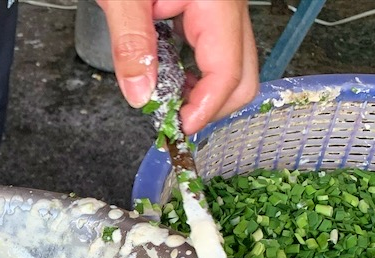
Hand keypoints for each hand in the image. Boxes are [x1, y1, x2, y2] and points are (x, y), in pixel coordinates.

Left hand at [97, 0, 257, 134]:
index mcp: (216, 0)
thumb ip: (130, 45)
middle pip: (244, 74)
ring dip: (201, 90)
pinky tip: (166, 73)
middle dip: (211, 106)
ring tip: (164, 98)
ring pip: (232, 64)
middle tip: (173, 120)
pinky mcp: (208, 8)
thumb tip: (141, 95)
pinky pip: (213, 48)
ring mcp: (221, 7)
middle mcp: (228, 4)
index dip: (206, 108)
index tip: (178, 127)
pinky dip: (193, 70)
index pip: (228, 71)